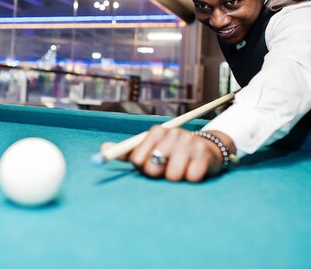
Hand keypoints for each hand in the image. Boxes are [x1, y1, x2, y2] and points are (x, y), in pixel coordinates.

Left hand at [101, 126, 234, 181]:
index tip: (148, 164)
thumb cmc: (172, 151)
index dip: (143, 167)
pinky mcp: (204, 155)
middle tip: (167, 167)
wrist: (207, 148)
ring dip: (176, 177)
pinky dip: (192, 178)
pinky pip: (191, 178)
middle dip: (159, 174)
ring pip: (173, 176)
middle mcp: (173, 134)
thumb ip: (127, 151)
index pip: (138, 158)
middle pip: (153, 168)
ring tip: (182, 168)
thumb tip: (103, 149)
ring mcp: (190, 143)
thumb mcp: (150, 148)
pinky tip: (194, 169)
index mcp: (157, 131)